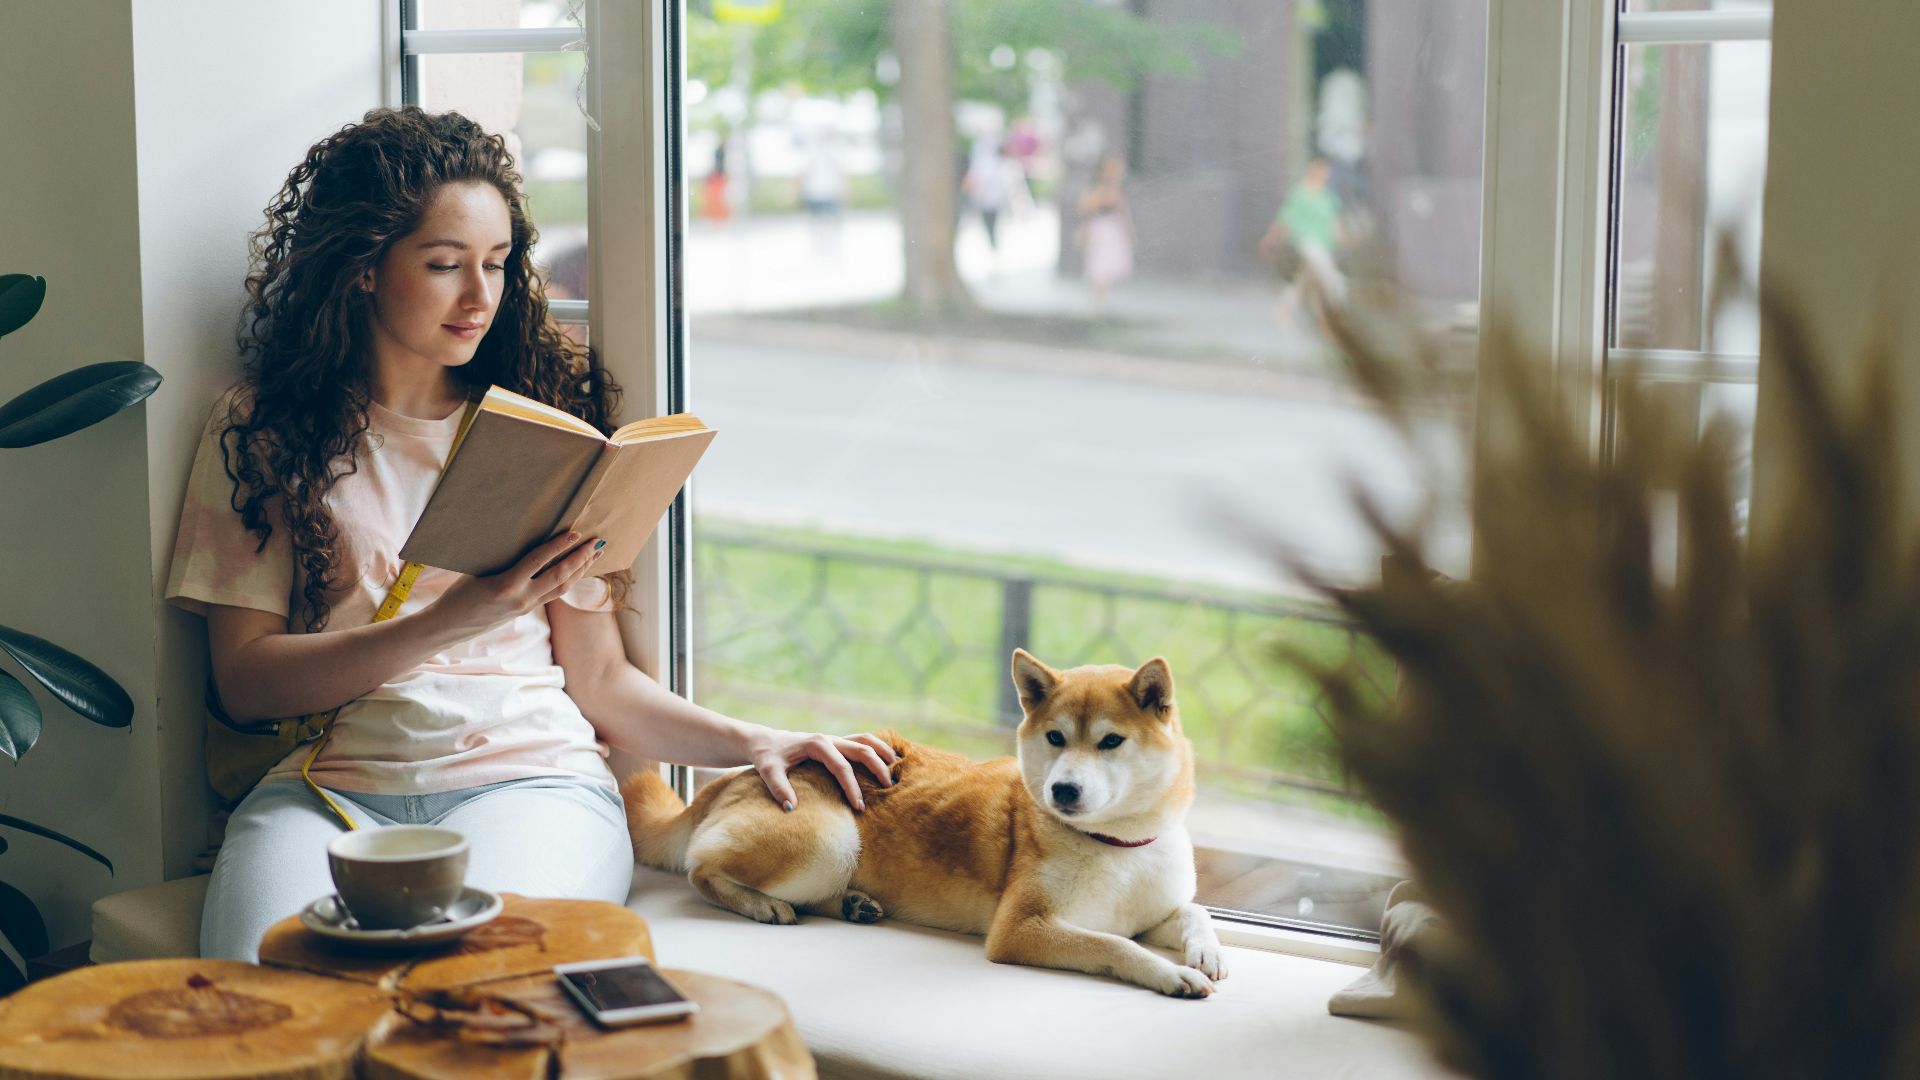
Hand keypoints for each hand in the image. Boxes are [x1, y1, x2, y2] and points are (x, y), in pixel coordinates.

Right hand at [424, 530, 600, 640]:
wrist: (448, 626)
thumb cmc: (458, 594)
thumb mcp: (478, 571)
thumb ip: (505, 560)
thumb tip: (529, 540)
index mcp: (505, 585)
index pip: (539, 560)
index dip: (559, 545)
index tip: (576, 532)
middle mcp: (521, 599)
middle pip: (560, 576)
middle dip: (581, 558)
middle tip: (598, 542)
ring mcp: (526, 607)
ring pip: (562, 588)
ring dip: (580, 570)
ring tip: (595, 555)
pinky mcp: (526, 611)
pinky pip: (553, 593)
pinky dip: (568, 580)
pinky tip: (577, 571)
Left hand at [747, 729, 899, 811]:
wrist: (763, 742)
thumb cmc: (766, 756)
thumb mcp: (767, 770)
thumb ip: (778, 787)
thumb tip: (791, 808)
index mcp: (816, 744)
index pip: (841, 766)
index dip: (852, 787)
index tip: (859, 807)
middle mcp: (829, 738)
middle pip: (862, 748)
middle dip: (878, 767)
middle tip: (889, 788)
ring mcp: (834, 739)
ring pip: (866, 739)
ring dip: (883, 751)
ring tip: (898, 767)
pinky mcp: (835, 743)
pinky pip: (861, 742)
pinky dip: (876, 748)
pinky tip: (887, 760)